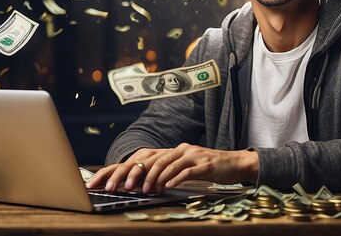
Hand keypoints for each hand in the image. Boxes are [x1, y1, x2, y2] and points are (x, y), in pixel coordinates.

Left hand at [87, 143, 258, 193]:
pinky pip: (185, 171)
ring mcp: (191, 155)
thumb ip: (167, 172)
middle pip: (149, 159)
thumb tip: (145, 184)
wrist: (235, 163)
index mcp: (171, 151)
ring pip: (165, 164)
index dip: (121, 168)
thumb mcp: (185, 169)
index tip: (104, 182)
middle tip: (119, 188)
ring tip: (145, 190)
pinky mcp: (203, 164)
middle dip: (131, 173)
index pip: (141, 157)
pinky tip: (166, 187)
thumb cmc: (209, 169)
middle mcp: (179, 150)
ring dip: (153, 178)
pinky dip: (174, 178)